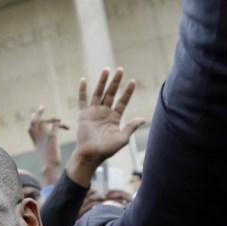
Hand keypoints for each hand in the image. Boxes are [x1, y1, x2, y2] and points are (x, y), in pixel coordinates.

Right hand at [28, 106, 68, 185]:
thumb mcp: (45, 157)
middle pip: (34, 121)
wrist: (49, 169)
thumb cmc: (48, 166)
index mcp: (36, 142)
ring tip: (60, 120)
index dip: (33, 122)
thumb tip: (51, 154)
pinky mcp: (52, 137)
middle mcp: (38, 138)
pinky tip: (67, 128)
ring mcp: (44, 136)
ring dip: (52, 118)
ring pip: (44, 121)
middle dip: (37, 113)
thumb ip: (46, 151)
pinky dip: (61, 123)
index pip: (30, 129)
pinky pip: (55, 124)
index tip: (36, 116)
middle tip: (42, 107)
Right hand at [66, 68, 144, 186]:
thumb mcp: (122, 138)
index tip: (132, 81)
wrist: (90, 155)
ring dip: (102, 81)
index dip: (127, 92)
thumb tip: (143, 119)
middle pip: (111, 93)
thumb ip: (131, 127)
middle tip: (120, 70)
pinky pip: (82, 100)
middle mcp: (104, 113)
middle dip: (115, 82)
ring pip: (98, 93)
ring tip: (106, 69)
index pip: (122, 101)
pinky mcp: (83, 114)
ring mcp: (93, 112)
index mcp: (114, 118)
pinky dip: (82, 90)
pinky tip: (84, 80)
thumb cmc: (107, 149)